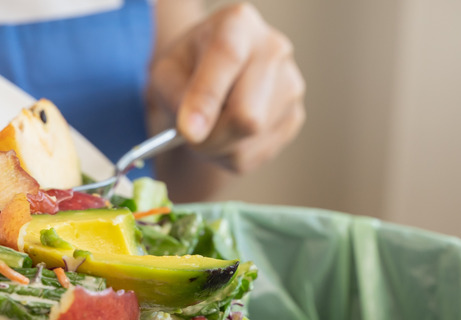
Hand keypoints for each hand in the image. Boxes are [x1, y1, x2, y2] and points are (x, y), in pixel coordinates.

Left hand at [148, 2, 304, 173]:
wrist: (214, 76)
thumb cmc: (188, 69)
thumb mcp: (166, 71)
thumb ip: (174, 94)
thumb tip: (195, 130)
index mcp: (238, 24)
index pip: (227, 58)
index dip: (206, 99)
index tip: (188, 132)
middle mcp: (273, 50)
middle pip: (247, 114)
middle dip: (211, 138)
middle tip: (189, 138)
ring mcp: (291, 85)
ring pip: (250, 140)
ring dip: (218, 148)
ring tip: (208, 128)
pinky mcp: (294, 116)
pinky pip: (256, 154)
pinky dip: (232, 154)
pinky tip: (226, 135)